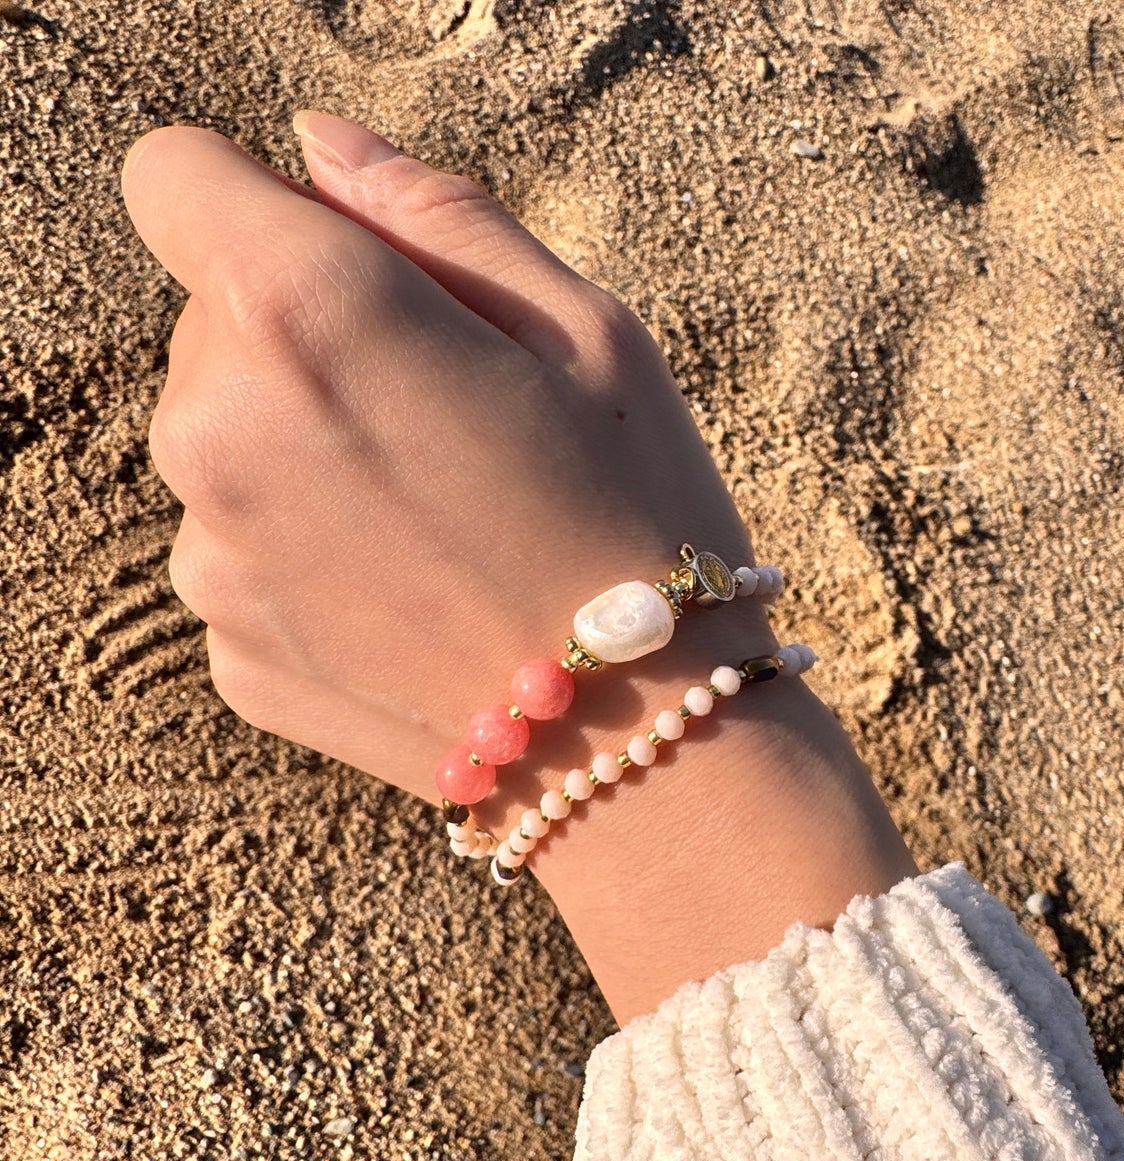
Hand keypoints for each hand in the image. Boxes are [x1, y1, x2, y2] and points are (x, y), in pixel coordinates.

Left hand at [121, 112, 916, 1025]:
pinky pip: (246, 555)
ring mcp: (215, 560)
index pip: (176, 178)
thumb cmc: (642, 521)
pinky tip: (420, 599)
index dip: (260, 201)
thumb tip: (320, 150)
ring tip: (442, 523)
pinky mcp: (235, 652)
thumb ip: (435, 215)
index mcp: (306, 316)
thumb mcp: (587, 330)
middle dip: (308, 340)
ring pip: (227, 446)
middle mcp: (218, 435)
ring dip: (307, 455)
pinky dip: (312, 559)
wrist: (644, 744)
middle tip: (451, 421)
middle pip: (213, 325)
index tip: (346, 261)